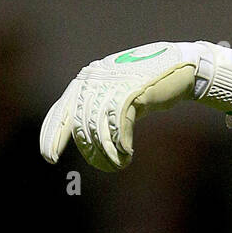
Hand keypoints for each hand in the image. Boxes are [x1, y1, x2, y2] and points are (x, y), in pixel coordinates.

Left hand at [39, 40, 231, 172]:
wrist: (182, 66)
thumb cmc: (150, 82)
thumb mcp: (120, 92)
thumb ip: (101, 105)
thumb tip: (84, 133)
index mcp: (87, 79)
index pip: (61, 110)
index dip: (52, 134)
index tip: (48, 156)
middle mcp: (95, 79)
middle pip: (78, 123)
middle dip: (88, 149)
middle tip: (102, 166)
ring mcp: (113, 84)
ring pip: (98, 127)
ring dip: (107, 152)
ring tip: (117, 163)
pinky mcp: (132, 92)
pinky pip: (118, 126)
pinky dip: (121, 145)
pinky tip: (126, 154)